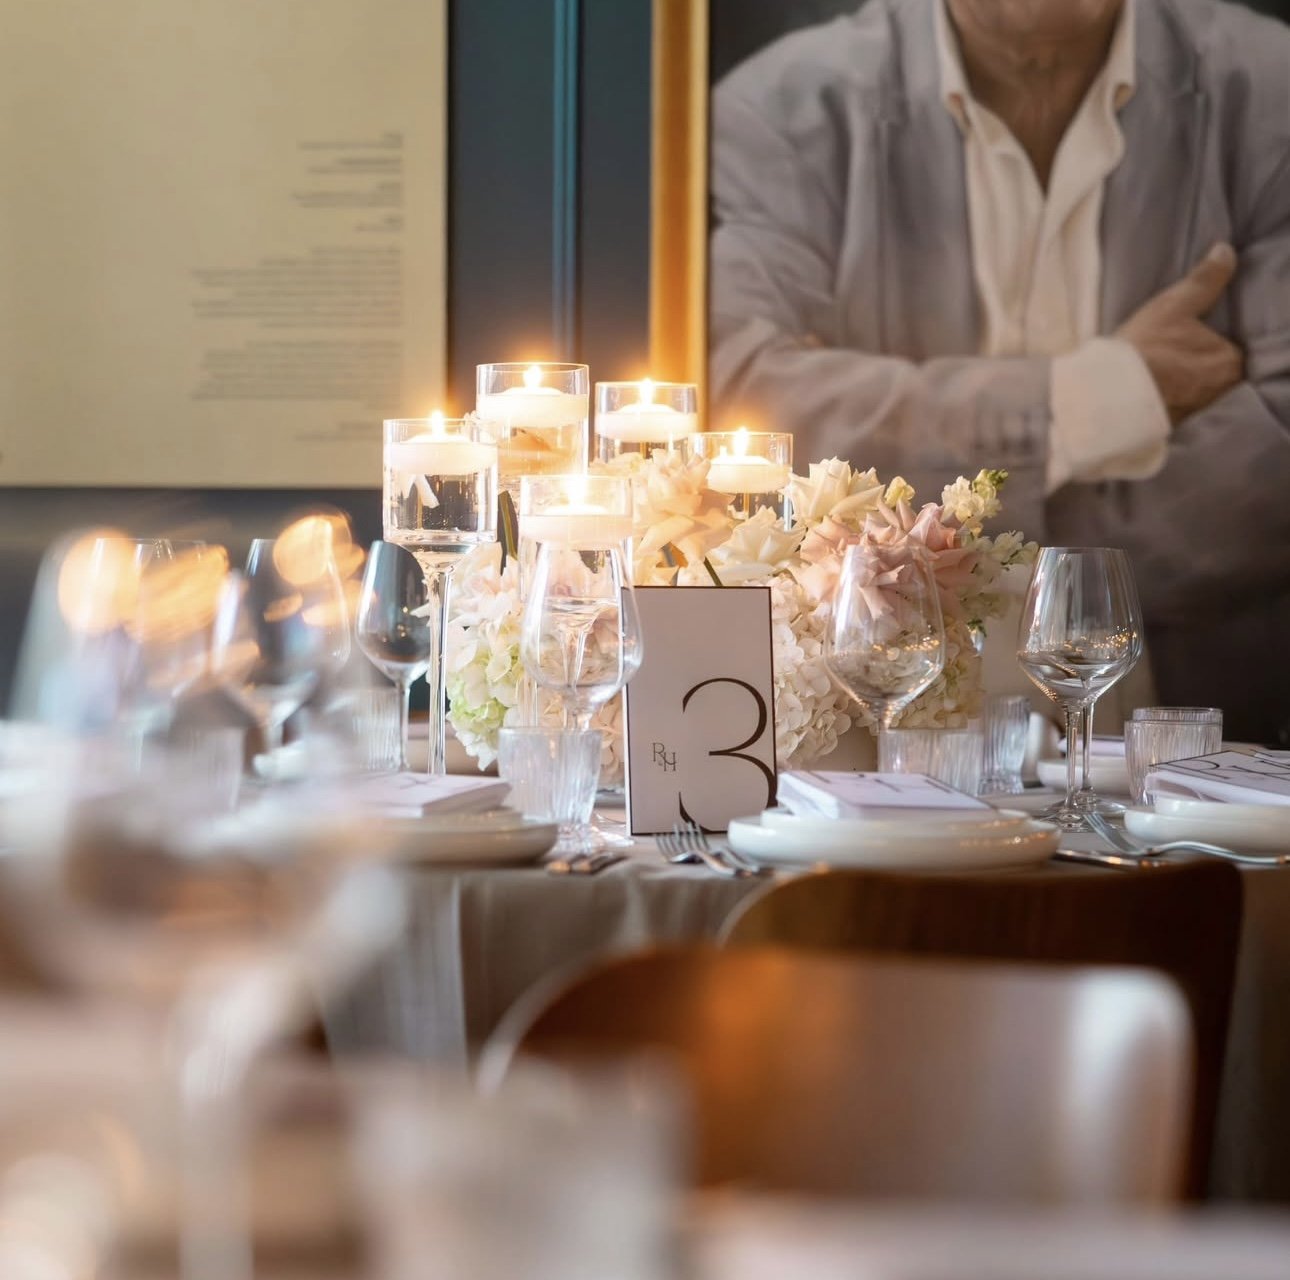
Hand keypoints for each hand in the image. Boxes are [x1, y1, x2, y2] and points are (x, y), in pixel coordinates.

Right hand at [1116, 242, 1244, 424]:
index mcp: (1230, 362)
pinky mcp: (1174, 426)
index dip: (1216, 340)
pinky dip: (1171, 399)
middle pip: (1218, 372)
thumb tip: (1226, 250)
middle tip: (1181, 352)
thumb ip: (1205, 280)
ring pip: (1199, 390)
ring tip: (1167, 370)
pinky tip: (1156, 390)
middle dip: (1203, 363)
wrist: (1106, 395)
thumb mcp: (1174, 305)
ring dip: (1187, 382)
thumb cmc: (1145, 349)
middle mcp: (1221, 391)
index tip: (1198, 336)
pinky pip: (1179, 407)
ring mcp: (1198, 412)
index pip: (1233, 348)